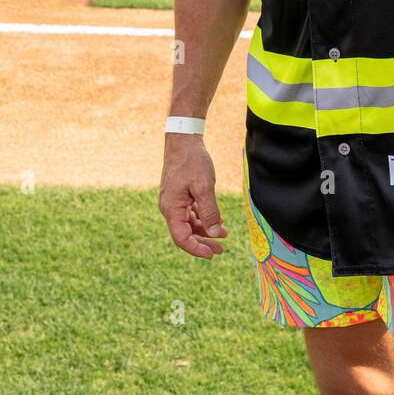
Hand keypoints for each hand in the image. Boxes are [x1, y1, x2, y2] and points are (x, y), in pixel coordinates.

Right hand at [158, 134, 227, 259]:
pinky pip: (190, 213)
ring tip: (224, 234)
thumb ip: (210, 211)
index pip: (181, 238)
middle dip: (203, 242)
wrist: (183, 140)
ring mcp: (174, 202)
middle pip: (185, 233)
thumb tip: (215, 234)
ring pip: (188, 224)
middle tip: (221, 250)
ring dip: (205, 230)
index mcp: (171, 208)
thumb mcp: (204, 187)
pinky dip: (202, 218)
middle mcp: (169, 208)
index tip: (212, 254)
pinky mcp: (179, 195)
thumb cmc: (192, 161)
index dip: (196, 249)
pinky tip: (217, 220)